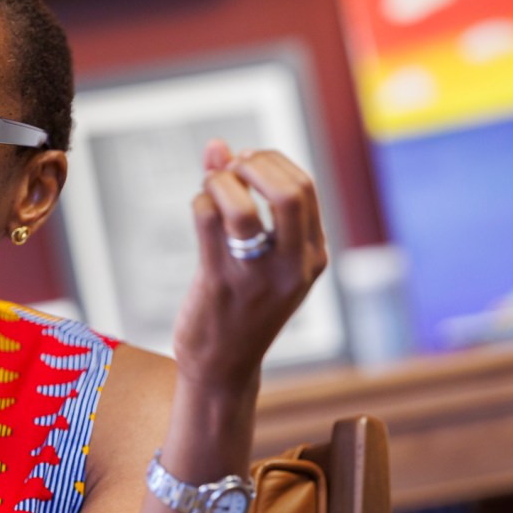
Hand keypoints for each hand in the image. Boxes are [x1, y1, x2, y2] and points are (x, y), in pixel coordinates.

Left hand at [171, 140, 327, 388]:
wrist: (223, 367)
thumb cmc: (241, 303)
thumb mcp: (260, 254)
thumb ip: (244, 195)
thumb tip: (218, 144)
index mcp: (312, 256)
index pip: (305, 187)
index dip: (271, 161)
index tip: (246, 162)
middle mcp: (293, 266)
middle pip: (288, 191)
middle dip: (254, 165)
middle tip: (231, 168)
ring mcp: (257, 276)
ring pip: (242, 205)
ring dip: (220, 182)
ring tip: (211, 187)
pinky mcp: (220, 283)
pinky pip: (207, 220)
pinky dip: (200, 202)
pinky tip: (199, 210)